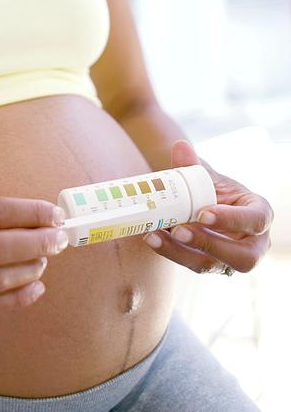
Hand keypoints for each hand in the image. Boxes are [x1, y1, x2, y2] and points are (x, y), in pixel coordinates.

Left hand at [143, 139, 273, 274]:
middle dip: (207, 244)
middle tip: (178, 230)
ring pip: (212, 264)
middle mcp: (253, 243)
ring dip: (181, 252)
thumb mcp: (208, 176)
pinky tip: (152, 238)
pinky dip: (170, 251)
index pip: (254, 221)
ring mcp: (231, 259)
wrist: (202, 203)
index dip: (231, 220)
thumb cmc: (213, 189)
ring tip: (156, 235)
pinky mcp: (210, 265)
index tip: (203, 213)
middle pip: (241, 257)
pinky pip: (192, 263)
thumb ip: (194, 164)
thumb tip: (180, 146)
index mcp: (259, 214)